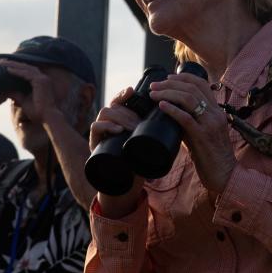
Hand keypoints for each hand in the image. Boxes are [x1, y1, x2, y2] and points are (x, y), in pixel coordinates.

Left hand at [0, 61, 56, 125]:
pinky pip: (27, 74)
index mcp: (40, 82)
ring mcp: (43, 79)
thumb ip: (16, 95)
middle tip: (2, 62)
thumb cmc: (37, 113)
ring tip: (3, 64)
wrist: (47, 118)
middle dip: (14, 64)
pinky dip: (18, 71)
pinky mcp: (41, 81)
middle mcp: (43, 78)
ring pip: (26, 68)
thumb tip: (7, 92)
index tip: (5, 67)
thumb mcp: (23, 101)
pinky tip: (8, 70)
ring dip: (14, 65)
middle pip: (26, 67)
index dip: (16, 68)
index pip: (26, 71)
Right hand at [90, 88, 145, 216]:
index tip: (132, 91)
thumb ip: (156, 132)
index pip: (120, 100)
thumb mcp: (146, 142)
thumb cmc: (138, 160)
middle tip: (139, 122)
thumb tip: (178, 120)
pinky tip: (117, 129)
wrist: (125, 181)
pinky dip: (106, 126)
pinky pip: (95, 127)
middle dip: (128, 112)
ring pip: (105, 112)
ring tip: (131, 127)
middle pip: (115, 105)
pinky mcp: (94, 141)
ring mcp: (101, 130)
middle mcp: (109, 121)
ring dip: (120, 117)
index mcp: (120, 118)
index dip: (124, 94)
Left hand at [150, 73, 235, 195]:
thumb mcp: (202, 133)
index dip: (183, 77)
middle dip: (170, 84)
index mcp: (217, 111)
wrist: (225, 175)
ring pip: (188, 99)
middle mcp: (216, 114)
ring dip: (168, 93)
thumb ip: (190, 122)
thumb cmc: (211, 156)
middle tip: (154, 86)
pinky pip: (186, 118)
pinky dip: (172, 109)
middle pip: (192, 88)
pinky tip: (161, 105)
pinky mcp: (203, 136)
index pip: (202, 84)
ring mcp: (210, 124)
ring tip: (153, 94)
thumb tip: (170, 114)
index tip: (167, 79)